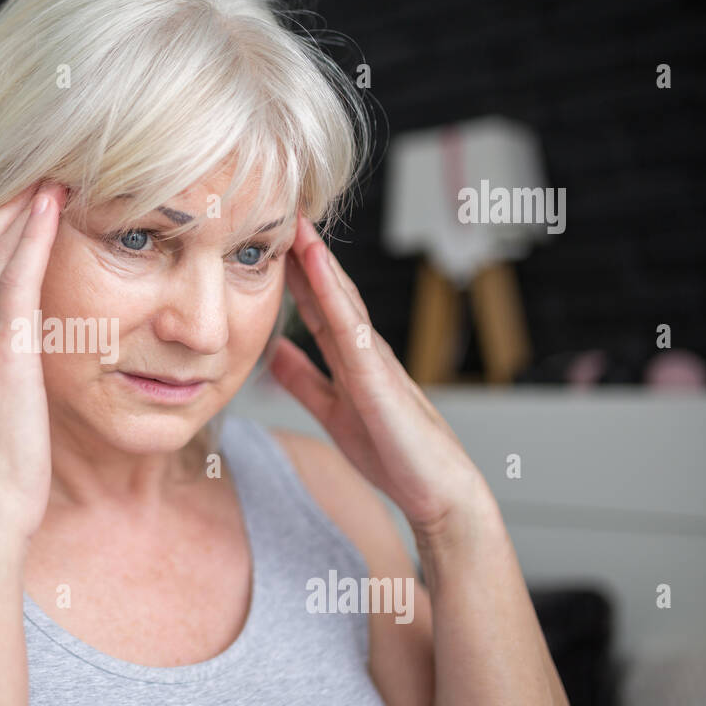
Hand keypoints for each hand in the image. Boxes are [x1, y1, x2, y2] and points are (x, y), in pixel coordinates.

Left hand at [268, 216, 497, 543]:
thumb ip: (305, 381)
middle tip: (281, 212)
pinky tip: (317, 268)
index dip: (293, 273)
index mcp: (352, 359)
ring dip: (319, 261)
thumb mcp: (333, 411)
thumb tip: (274, 353)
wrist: (437, 494)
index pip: (316, 306)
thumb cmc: (393, 455)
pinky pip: (352, 328)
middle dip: (305, 253)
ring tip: (297, 224)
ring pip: (342, 300)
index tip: (268, 239)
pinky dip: (332, 295)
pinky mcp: (380, 377)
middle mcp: (365, 350)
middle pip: (330, 292)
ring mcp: (375, 359)